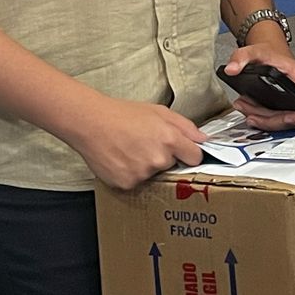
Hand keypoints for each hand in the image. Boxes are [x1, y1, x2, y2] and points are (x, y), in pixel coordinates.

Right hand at [68, 95, 205, 189]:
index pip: (195, 157)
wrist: (91, 123)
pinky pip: (136, 183)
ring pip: (154, 175)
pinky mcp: (127, 183)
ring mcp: (142, 174)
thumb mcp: (159, 111)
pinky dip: (131, 174)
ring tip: (131, 150)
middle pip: (173, 166)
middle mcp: (159, 159)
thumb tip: (203, 140)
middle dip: (165, 158)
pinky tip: (121, 159)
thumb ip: (186, 126)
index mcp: (170, 139)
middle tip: (146, 144)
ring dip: (147, 167)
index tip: (182, 151)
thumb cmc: (123, 114)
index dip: (188, 153)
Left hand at [222, 44, 294, 131]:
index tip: (286, 119)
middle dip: (271, 121)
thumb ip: (241, 57)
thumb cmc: (269, 51)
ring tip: (247, 112)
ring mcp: (294, 98)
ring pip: (285, 119)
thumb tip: (231, 69)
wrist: (270, 49)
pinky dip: (264, 118)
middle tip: (252, 117)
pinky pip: (279, 117)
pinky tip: (251, 112)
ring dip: (264, 121)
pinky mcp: (286, 104)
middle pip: (294, 117)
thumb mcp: (254, 50)